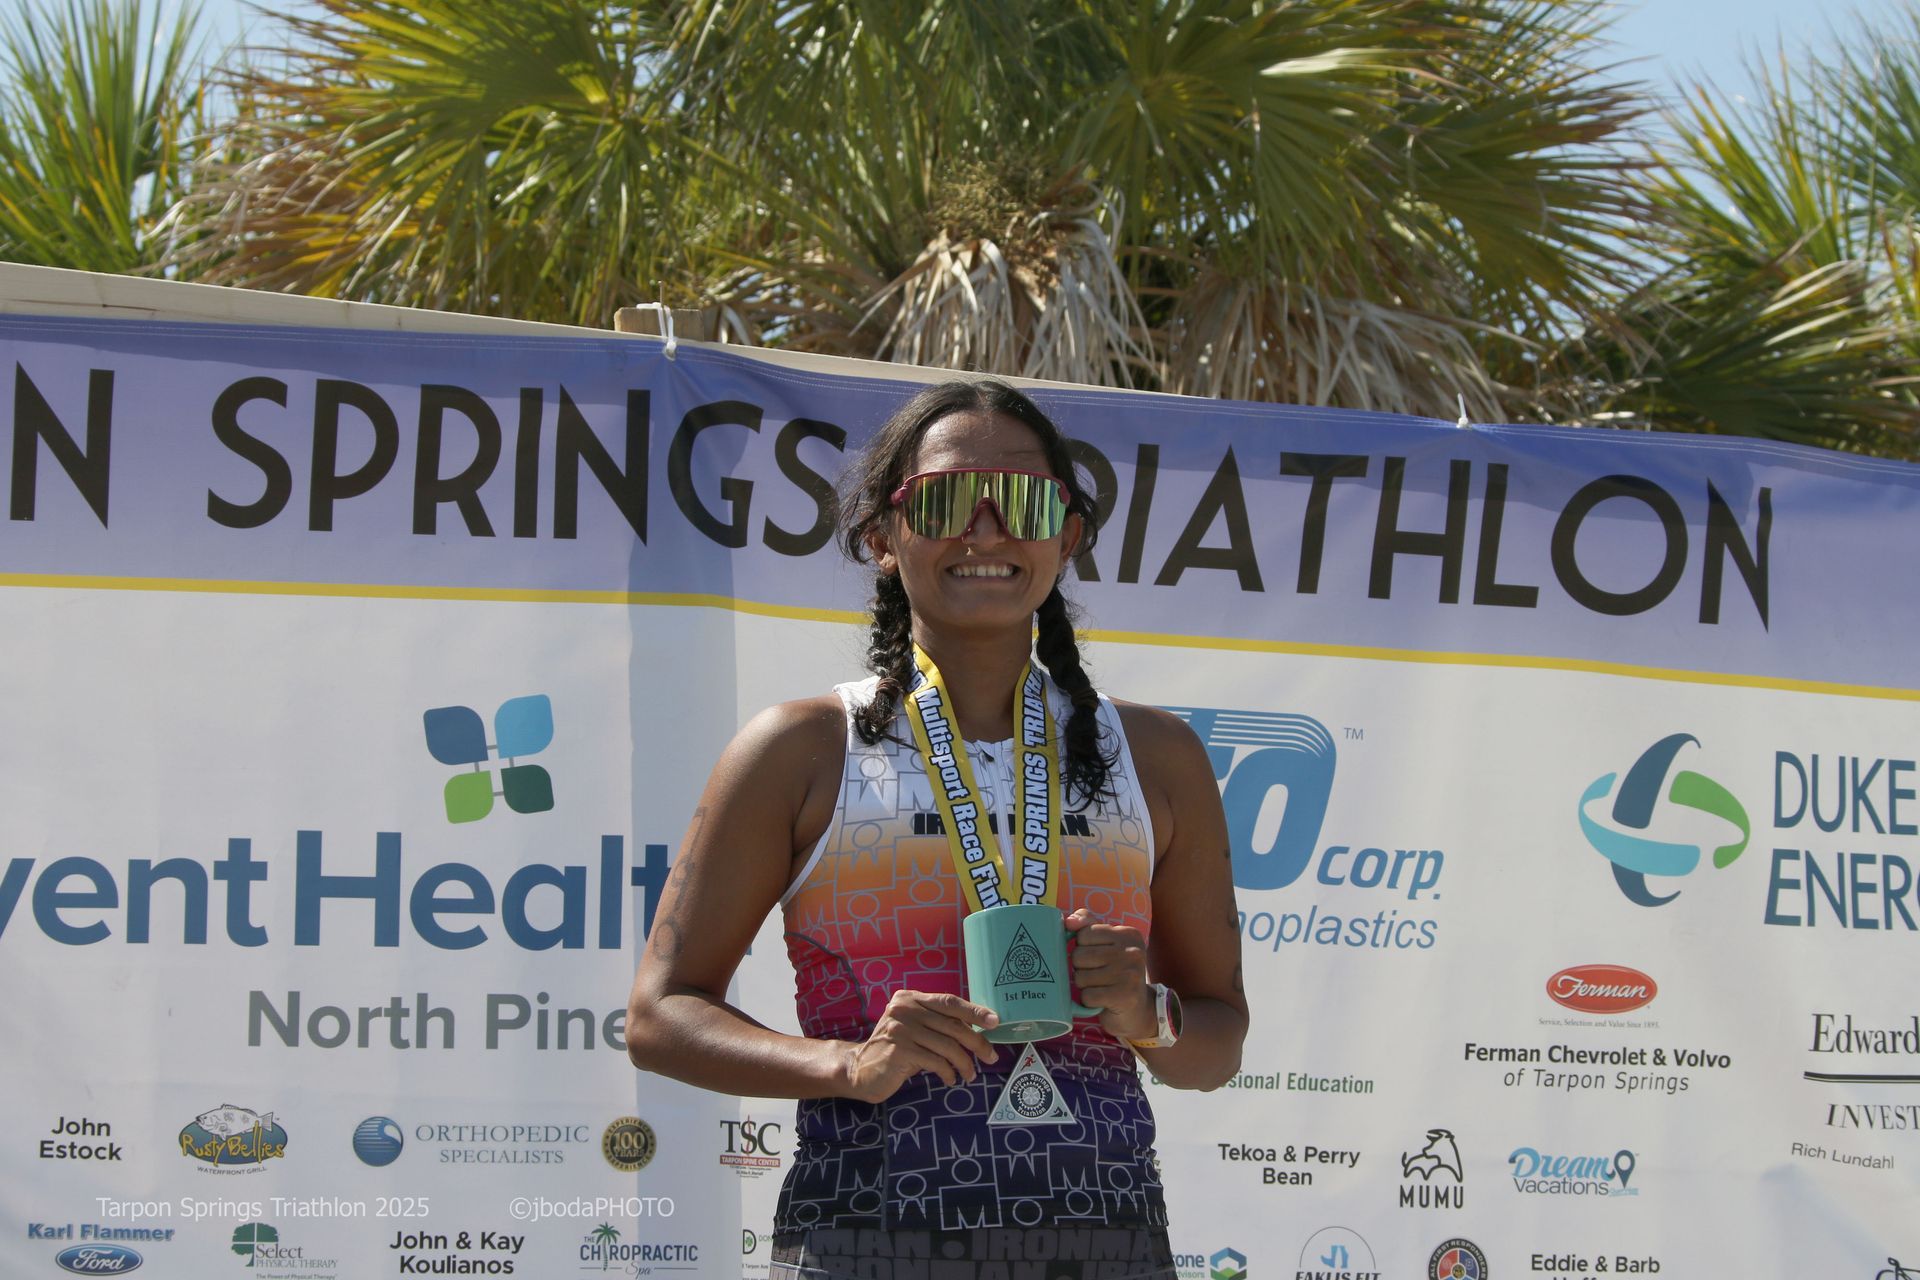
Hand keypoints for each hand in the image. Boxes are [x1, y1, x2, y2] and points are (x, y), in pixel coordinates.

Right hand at [841, 990, 1001, 1103]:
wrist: (860, 1070)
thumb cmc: (895, 1050)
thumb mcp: (914, 1029)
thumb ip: (936, 1023)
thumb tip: (976, 1029)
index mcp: (910, 998)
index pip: (949, 1001)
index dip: (974, 1010)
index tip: (995, 1021)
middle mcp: (904, 1009)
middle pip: (952, 1025)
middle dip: (977, 1042)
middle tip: (991, 1057)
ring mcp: (900, 1029)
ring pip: (947, 1046)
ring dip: (965, 1063)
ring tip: (970, 1075)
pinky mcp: (899, 1050)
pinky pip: (936, 1062)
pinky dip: (948, 1072)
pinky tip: (950, 1079)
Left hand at [1066, 908, 1156, 1042]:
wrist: (1138, 1010)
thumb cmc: (1116, 973)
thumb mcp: (1107, 944)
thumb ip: (1087, 925)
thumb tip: (1069, 921)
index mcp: (1128, 934)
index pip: (1084, 933)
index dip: (1082, 948)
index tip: (1097, 958)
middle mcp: (1132, 952)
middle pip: (1079, 955)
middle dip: (1080, 968)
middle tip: (1097, 975)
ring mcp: (1130, 974)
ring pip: (1080, 977)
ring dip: (1084, 986)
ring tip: (1100, 987)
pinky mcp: (1124, 996)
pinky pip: (1087, 996)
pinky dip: (1089, 1001)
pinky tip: (1101, 1000)